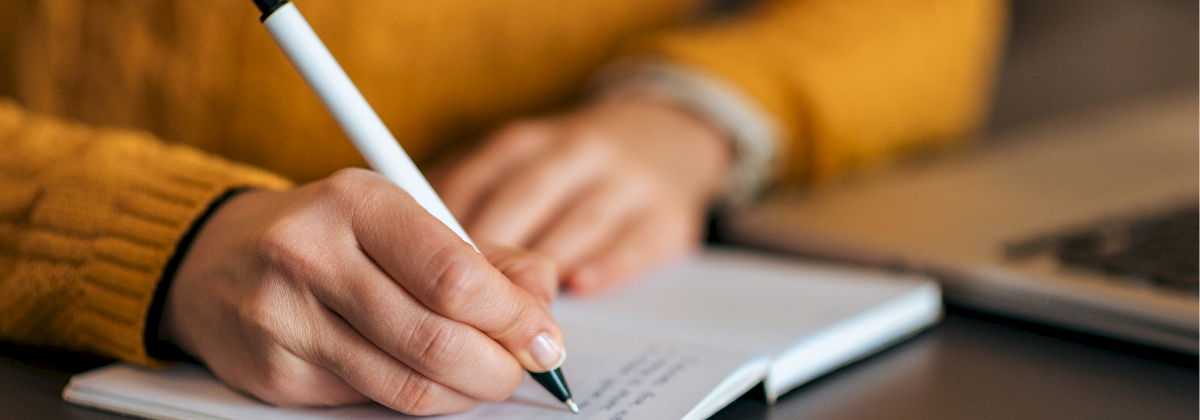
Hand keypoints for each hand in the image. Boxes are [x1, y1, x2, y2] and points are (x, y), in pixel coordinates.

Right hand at [161, 169, 564, 414]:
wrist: (214, 259)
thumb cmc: (328, 234)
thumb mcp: (403, 219)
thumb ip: (482, 255)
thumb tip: (541, 298)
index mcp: (358, 202)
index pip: (455, 275)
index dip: (513, 318)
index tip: (544, 336)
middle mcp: (313, 254)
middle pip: (436, 338)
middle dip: (498, 366)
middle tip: (521, 368)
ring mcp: (286, 318)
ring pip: (406, 384)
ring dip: (464, 392)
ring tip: (484, 377)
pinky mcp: (274, 373)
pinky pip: (369, 403)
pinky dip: (416, 399)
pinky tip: (427, 379)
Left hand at [430, 98, 732, 294]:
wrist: (666, 137)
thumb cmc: (568, 170)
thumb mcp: (517, 165)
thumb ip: (468, 200)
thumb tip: (404, 252)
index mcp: (524, 143)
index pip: (473, 183)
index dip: (444, 231)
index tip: (419, 274)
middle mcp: (574, 153)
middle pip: (522, 202)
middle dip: (490, 256)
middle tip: (462, 306)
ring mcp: (626, 182)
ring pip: (577, 222)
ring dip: (543, 268)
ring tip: (514, 312)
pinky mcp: (667, 214)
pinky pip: (635, 241)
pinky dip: (605, 265)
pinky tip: (580, 286)